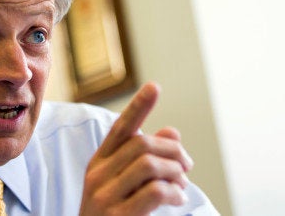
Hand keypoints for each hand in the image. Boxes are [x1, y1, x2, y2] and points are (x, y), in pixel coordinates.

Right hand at [79, 82, 193, 215]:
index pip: (120, 128)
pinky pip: (154, 191)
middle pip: (142, 143)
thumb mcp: (123, 185)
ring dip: (175, 171)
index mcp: (98, 164)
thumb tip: (171, 131)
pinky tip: (177, 198)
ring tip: (182, 184)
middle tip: (187, 166)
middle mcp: (97, 176)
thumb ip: (145, 158)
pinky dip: (174, 192)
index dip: (138, 107)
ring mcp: (105, 197)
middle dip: (173, 150)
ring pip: (149, 164)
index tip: (155, 86)